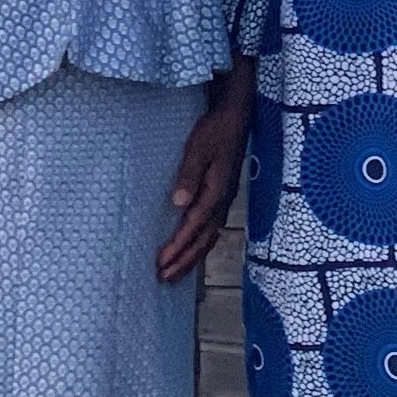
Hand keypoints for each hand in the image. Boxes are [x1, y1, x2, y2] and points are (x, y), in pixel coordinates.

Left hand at [157, 93, 248, 283]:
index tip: (161, 261)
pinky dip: (200, 246)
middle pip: (203, 241)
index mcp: (216, 192)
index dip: (178, 246)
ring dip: (191, 258)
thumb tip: (179, 202)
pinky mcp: (222, 197)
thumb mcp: (197, 148)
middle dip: (183, 261)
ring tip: (173, 274)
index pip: (193, 226)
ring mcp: (224, 201)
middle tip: (163, 278)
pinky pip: (212, 230)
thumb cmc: (214, 131)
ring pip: (209, 239)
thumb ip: (189, 175)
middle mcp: (222, 202)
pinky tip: (191, 251)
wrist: (235, 118)